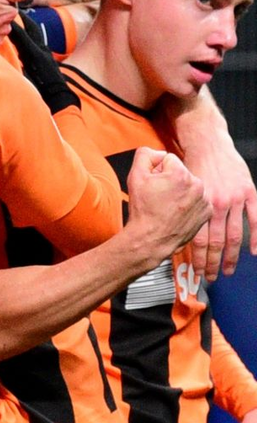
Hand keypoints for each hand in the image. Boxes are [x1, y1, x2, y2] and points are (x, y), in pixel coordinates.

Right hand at [125, 147, 209, 260]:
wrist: (151, 239)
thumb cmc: (143, 210)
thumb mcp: (135, 176)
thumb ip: (145, 155)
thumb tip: (157, 153)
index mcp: (180, 173)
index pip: (168, 159)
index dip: (156, 171)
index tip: (153, 185)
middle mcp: (197, 184)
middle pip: (180, 172)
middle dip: (170, 181)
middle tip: (158, 197)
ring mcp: (204, 199)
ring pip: (189, 186)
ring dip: (179, 192)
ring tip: (166, 206)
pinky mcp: (207, 212)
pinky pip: (197, 200)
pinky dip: (188, 204)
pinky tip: (176, 212)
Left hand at [182, 132, 256, 281]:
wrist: (208, 144)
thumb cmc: (190, 166)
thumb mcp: (179, 187)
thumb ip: (181, 209)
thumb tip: (175, 231)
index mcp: (199, 205)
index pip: (199, 239)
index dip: (198, 258)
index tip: (197, 272)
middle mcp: (217, 205)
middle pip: (216, 242)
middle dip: (213, 263)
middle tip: (211, 278)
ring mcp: (235, 199)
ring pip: (235, 235)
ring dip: (232, 256)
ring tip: (228, 271)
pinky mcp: (249, 192)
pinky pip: (255, 218)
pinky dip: (256, 237)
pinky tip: (254, 252)